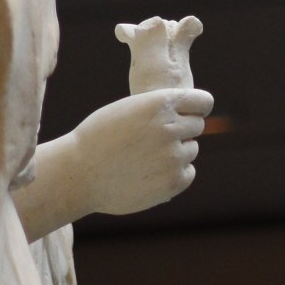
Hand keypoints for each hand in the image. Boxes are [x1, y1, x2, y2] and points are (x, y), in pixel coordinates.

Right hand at [67, 86, 211, 218]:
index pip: (203, 102)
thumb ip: (159, 110)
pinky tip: (152, 172)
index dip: (197, 107)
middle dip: (182, 130)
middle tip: (156, 139)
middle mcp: (171, 128)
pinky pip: (188, 172)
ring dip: (176, 152)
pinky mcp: (174, 182)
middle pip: (197, 126)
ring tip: (147, 157)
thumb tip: (188, 116)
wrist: (81, 172)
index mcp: (159, 103)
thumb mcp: (129, 109)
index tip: (192, 112)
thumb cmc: (100, 136)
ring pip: (191, 150)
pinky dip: (175, 173)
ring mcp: (174, 157)